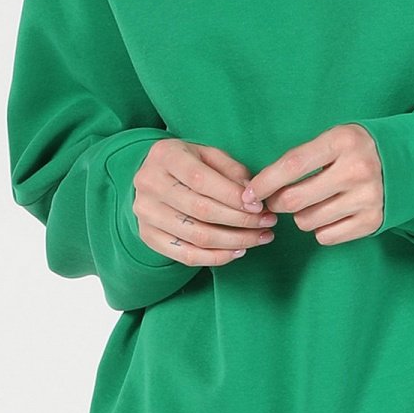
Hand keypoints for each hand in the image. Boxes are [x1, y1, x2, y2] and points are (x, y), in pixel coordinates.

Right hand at [132, 140, 278, 264]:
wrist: (153, 178)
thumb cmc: (188, 164)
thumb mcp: (208, 155)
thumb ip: (231, 170)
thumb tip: (252, 196)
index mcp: (165, 156)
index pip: (201, 180)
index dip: (233, 196)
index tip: (260, 206)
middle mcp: (150, 184)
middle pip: (201, 210)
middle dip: (241, 220)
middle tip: (268, 223)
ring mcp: (146, 213)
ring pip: (197, 236)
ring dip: (235, 241)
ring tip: (260, 238)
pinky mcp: (148, 236)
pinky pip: (187, 256)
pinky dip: (217, 257)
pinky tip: (238, 251)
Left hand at [241, 123, 383, 244]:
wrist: (407, 163)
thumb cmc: (356, 150)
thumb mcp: (334, 139)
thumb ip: (301, 158)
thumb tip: (259, 189)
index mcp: (342, 142)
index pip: (291, 166)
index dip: (264, 183)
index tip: (250, 193)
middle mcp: (356, 170)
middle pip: (295, 200)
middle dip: (277, 203)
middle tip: (278, 200)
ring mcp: (367, 198)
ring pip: (307, 221)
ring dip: (301, 216)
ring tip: (313, 203)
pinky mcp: (372, 221)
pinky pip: (326, 237)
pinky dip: (321, 229)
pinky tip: (330, 214)